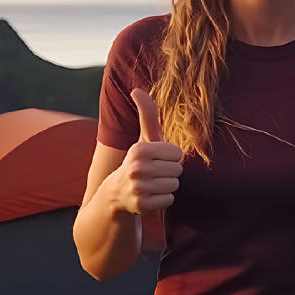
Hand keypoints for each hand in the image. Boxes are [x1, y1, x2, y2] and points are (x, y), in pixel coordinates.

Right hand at [114, 88, 183, 214]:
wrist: (116, 194)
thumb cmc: (138, 161)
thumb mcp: (142, 139)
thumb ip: (147, 115)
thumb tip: (137, 89)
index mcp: (139, 149)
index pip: (177, 154)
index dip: (171, 158)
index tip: (157, 160)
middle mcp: (137, 168)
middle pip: (178, 170)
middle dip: (169, 173)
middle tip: (154, 174)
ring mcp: (138, 188)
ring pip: (174, 185)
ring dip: (166, 186)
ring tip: (152, 184)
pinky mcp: (141, 205)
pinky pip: (169, 200)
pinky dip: (162, 200)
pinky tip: (150, 196)